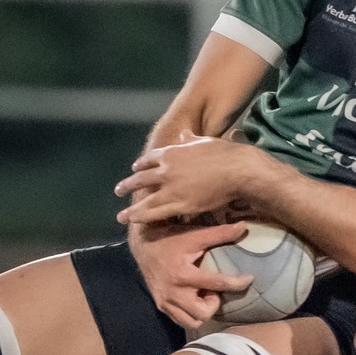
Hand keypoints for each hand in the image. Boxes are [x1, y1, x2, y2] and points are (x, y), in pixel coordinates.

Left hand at [115, 136, 260, 226]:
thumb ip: (191, 140)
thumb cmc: (225, 154)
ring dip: (131, 208)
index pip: (150, 159)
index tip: (134, 169)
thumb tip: (184, 134)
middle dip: (128, 185)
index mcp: (172, 153)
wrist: (237, 170)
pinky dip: (143, 216)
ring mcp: (171, 188)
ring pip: (145, 200)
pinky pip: (157, 212)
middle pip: (141, 178)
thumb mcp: (205, 141)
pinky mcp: (180, 204)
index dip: (141, 165)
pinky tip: (134, 220)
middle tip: (119, 191)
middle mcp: (167, 170)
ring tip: (121, 215)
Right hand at [130, 221, 252, 329]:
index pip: (216, 284)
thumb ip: (220, 233)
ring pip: (192, 322)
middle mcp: (173, 293)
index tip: (249, 279)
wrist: (142, 245)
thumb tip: (244, 226)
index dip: (236, 283)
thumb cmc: (170, 238)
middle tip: (213, 289)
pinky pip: (180, 320)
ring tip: (203, 295)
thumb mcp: (194, 235)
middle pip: (203, 313)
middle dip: (213, 303)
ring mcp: (166, 302)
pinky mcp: (161, 306)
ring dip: (202, 311)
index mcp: (183, 275)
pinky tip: (193, 298)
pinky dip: (190, 313)